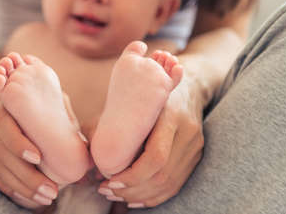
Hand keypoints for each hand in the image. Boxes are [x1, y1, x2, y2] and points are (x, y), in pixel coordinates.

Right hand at [0, 92, 58, 207]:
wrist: (7, 96)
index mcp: (2, 103)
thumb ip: (62, 116)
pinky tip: (30, 199)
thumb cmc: (36, 100)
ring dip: (23, 188)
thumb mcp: (48, 98)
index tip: (38, 158)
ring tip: (46, 198)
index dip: (18, 143)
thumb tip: (84, 147)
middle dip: (28, 176)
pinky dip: (13, 189)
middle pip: (2, 153)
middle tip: (52, 191)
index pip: (4, 124)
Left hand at [98, 81, 203, 207]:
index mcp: (171, 115)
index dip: (132, 176)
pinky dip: (154, 196)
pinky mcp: (196, 156)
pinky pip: (176, 184)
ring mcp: (195, 146)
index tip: (109, 181)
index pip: (156, 157)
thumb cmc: (151, 93)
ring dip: (140, 196)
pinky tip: (134, 198)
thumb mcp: (135, 98)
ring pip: (169, 184)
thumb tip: (89, 151)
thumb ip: (114, 119)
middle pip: (162, 175)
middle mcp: (187, 132)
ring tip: (116, 196)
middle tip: (106, 190)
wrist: (189, 86)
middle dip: (131, 189)